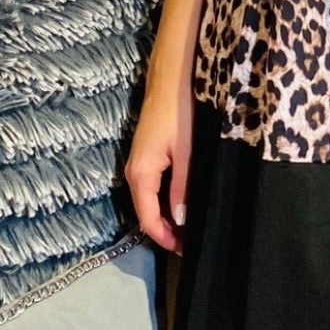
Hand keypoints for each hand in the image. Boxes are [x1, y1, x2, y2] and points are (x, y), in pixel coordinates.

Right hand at [124, 66, 193, 254]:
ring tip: (193, 227)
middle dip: (168, 230)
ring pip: (151, 199)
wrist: (171, 77)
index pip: (147, 219)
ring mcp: (139, 162)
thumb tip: (180, 221)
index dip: (165, 239)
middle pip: (147, 211)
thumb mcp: (187, 151)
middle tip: (195, 243)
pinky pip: (154, 186)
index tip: (187, 251)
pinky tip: (185, 202)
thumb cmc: (180, 110)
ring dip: (168, 215)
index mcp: (141, 173)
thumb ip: (183, 186)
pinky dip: (167, 199)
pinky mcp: (148, 154)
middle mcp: (134, 171)